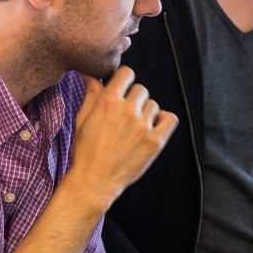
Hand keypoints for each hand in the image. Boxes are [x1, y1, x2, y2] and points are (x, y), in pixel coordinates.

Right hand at [63, 67, 178, 210]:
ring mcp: (143, 126)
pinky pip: (169, 119)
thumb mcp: (83, 118)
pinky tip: (153, 127)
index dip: (123, 80)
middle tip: (125, 116)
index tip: (121, 90)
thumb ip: (91, 92)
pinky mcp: (155, 142)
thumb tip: (88, 72)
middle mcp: (127, 110)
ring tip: (135, 128)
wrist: (94, 181)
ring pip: (154, 105)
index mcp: (108, 101)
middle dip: (133, 99)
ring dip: (146, 112)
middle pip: (141, 89)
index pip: (127, 73)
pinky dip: (164, 120)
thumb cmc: (85, 149)